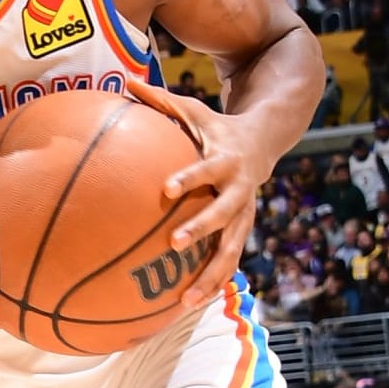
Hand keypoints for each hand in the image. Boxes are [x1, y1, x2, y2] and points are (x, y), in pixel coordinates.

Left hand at [128, 80, 265, 306]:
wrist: (265, 141)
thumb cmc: (216, 126)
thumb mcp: (193, 109)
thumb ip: (160, 100)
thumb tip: (124, 81)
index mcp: (225, 160)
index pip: (206, 170)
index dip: (190, 178)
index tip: (167, 188)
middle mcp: (239, 191)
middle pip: (223, 215)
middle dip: (201, 229)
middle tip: (174, 244)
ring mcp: (244, 215)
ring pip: (231, 250)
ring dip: (211, 275)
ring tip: (186, 300)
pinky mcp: (242, 232)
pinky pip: (228, 261)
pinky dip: (212, 283)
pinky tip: (188, 306)